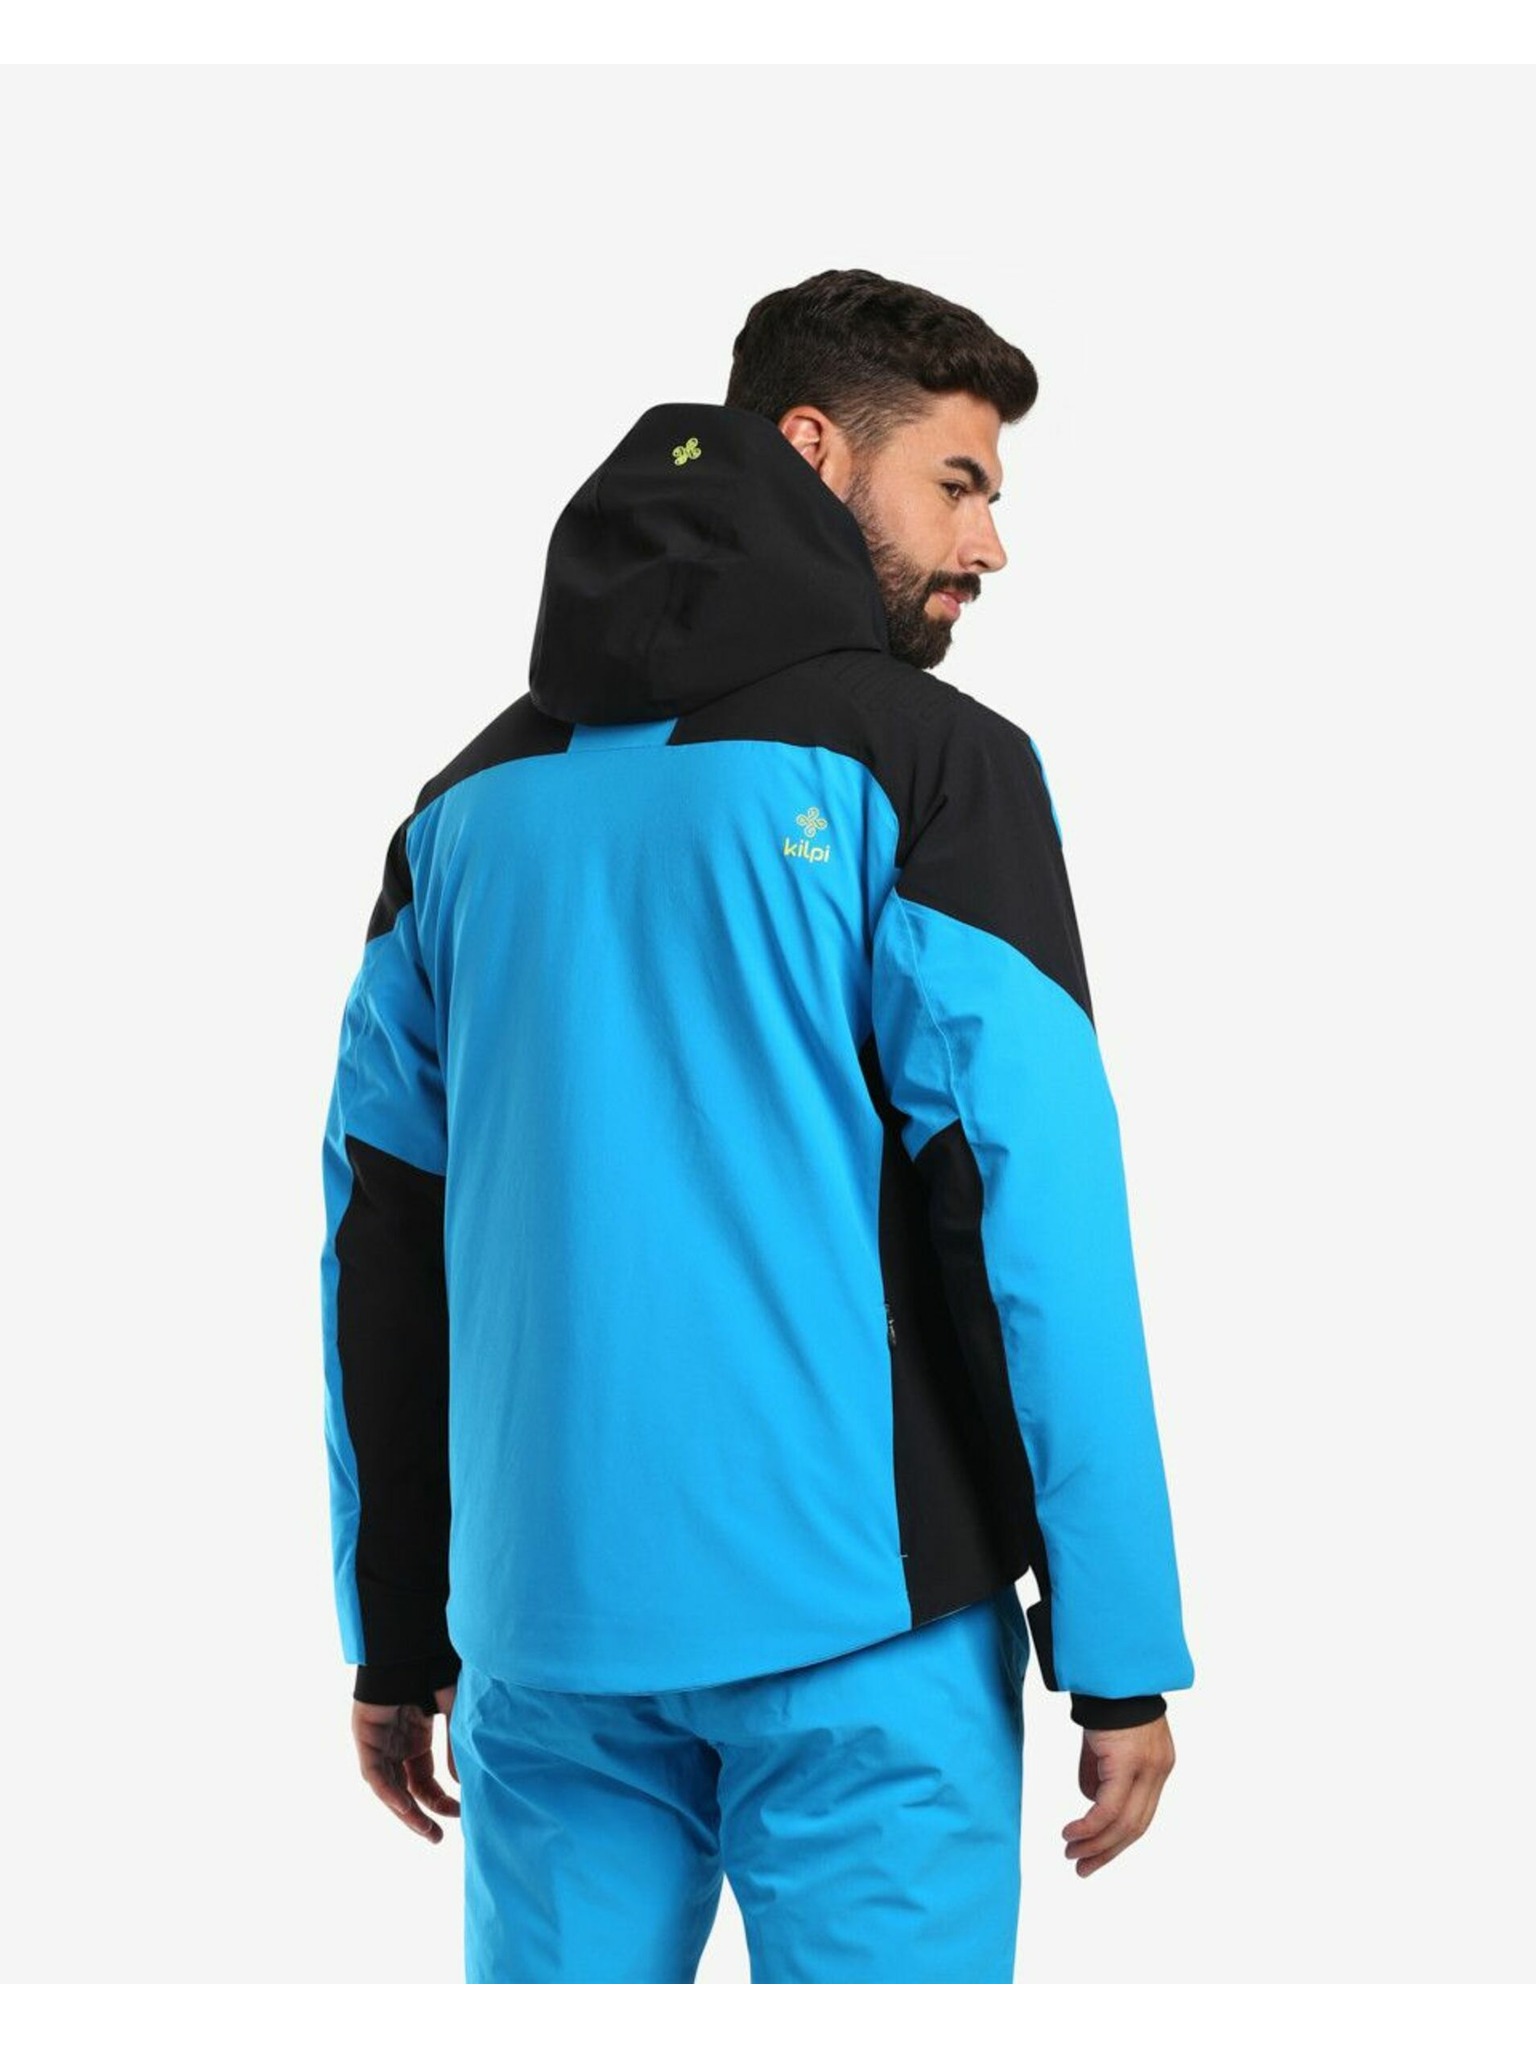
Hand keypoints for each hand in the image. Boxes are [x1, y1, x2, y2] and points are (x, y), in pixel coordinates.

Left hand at [351, 1683, 460, 1842]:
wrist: (411, 1644)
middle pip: (406, 1789)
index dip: (440, 1799)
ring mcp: (379, 1740)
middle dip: (422, 1814)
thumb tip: (464, 1782)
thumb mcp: (454, 1712)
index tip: (460, 1813)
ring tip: (426, 1830)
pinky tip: (405, 1805)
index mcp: (416, 1738)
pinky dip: (388, 1791)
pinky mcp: (365, 1734)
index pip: (425, 1780)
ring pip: (389, 1786)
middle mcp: (396, 1743)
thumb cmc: (435, 1669)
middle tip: (437, 1837)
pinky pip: (374, 1772)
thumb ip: (456, 1747)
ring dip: (405, 1811)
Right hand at [1061, 1715, 1175, 1876]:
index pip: (1141, 1815)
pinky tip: (1072, 1834)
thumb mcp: (1103, 1743)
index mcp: (1157, 1767)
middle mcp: (1158, 1772)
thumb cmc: (1105, 1700)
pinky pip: (1108, 1808)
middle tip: (1082, 1867)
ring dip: (1096, 1844)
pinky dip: (1089, 1826)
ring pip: (1124, 1824)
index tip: (1095, 1854)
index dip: (1118, 1840)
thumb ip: (1099, 1772)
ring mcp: (1146, 1769)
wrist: (1110, 1672)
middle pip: (1135, 1827)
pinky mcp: (1127, 1764)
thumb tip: (1090, 1799)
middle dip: (1107, 1851)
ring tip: (1073, 1854)